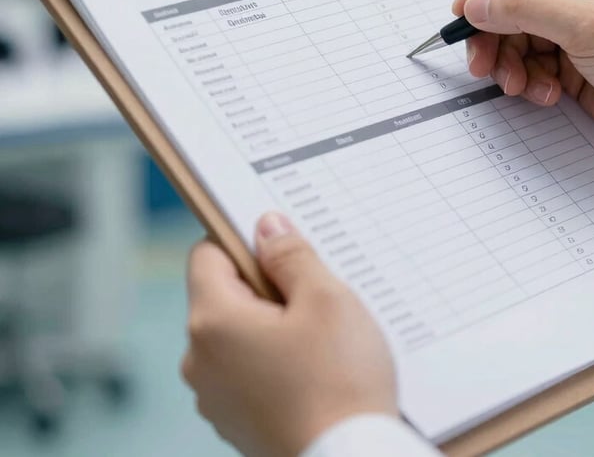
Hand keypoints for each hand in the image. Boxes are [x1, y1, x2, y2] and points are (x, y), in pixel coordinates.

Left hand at [182, 212, 396, 456]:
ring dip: (272, 324)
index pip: (207, 253)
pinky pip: (247, 370)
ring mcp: (214, 397)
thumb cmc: (340, 383)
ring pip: (238, 333)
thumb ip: (290, 254)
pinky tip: (314, 370)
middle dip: (266, 285)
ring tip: (320, 337)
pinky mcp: (235, 422)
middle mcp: (199, 360)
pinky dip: (274, 360)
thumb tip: (266, 226)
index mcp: (212, 321)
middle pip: (224, 294)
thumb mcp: (325, 298)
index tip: (283, 245)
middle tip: (315, 294)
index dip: (244, 239)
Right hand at [454, 0, 593, 161]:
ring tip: (515, 84)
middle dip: (492, 27)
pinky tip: (546, 94)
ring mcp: (575, 21)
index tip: (468, 5)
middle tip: (478, 58)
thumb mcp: (587, 27)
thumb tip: (475, 5)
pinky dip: (527, 78)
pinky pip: (528, 60)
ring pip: (514, 30)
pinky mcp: (571, 57)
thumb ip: (524, 9)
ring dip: (506, 59)